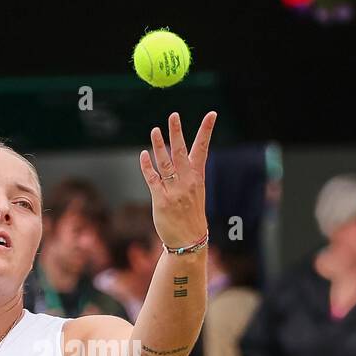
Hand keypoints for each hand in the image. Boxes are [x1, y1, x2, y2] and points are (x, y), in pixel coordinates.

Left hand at [138, 111, 216, 249]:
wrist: (189, 240)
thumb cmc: (191, 214)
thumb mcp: (196, 191)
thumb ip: (188, 172)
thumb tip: (179, 152)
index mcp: (198, 178)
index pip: (203, 149)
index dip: (206, 130)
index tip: (212, 114)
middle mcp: (187, 182)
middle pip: (182, 151)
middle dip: (178, 132)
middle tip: (174, 115)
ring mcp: (174, 191)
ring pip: (166, 163)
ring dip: (160, 145)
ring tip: (155, 130)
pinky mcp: (161, 200)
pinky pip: (153, 179)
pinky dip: (147, 166)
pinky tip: (143, 155)